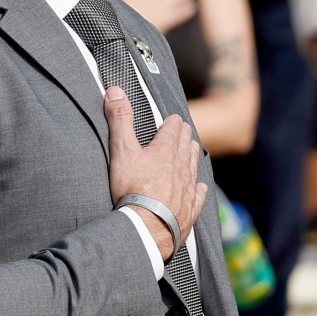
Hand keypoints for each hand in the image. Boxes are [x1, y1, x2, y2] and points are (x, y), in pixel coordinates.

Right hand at [106, 85, 206, 257]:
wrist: (148, 226)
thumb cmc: (133, 188)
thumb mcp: (122, 150)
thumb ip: (120, 120)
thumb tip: (115, 90)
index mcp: (165, 152)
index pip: (172, 132)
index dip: (173, 123)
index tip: (174, 118)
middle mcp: (181, 169)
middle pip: (185, 148)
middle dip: (184, 137)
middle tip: (186, 130)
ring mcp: (187, 190)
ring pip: (193, 168)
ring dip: (193, 157)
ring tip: (194, 149)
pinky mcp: (189, 209)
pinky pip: (198, 196)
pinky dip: (199, 189)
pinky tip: (200, 186)